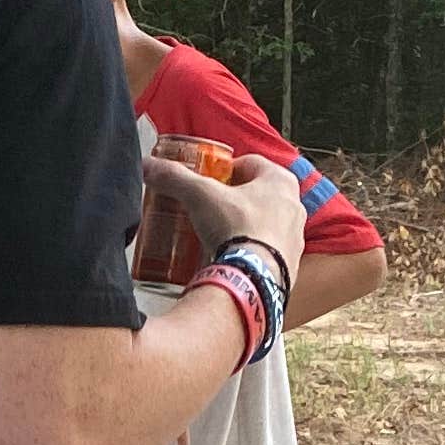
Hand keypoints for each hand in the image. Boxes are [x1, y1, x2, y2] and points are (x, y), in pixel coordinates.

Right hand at [143, 150, 304, 274]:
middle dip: (234, 200)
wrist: (252, 281)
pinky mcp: (289, 268)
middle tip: (209, 208)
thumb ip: (175, 178)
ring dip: (244, 227)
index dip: (226, 170)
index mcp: (280, 182)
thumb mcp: (199, 195)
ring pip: (265, 225)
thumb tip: (149, 166)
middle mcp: (294, 208)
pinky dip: (250, 253)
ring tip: (217, 236)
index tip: (208, 181)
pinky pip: (267, 254)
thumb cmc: (236, 229)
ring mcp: (295, 240)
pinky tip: (230, 260)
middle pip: (258, 195)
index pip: (251, 164)